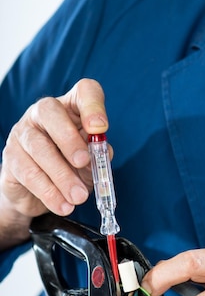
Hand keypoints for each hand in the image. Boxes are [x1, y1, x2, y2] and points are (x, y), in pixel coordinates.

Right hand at [0, 78, 108, 248]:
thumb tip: (103, 154)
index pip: (85, 91)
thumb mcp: (91, 160)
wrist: (40, 191)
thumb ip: (98, 155)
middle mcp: (43, 112)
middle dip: (69, 138)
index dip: (93, 106)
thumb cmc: (71, 165)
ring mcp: (23, 132)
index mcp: (71, 106)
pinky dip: (49, 192)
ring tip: (79, 196)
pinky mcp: (11, 157)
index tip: (100, 128)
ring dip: (62, 175)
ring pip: (39, 148)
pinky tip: (63, 204)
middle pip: (50, 112)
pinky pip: (28, 173)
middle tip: (84, 162)